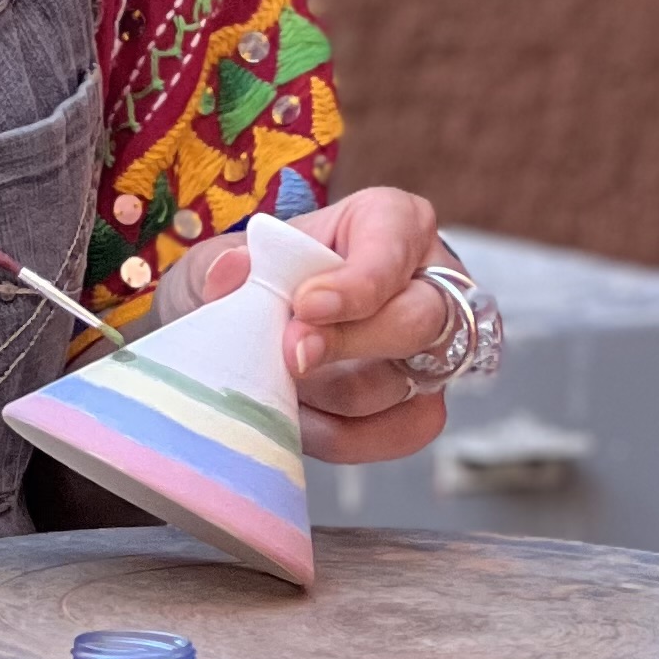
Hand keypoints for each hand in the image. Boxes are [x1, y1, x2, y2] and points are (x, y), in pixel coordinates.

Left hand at [165, 187, 452, 466]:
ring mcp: (433, 348)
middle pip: (418, 319)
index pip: (393, 247)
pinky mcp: (423, 405)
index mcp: (391, 221)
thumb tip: (231, 270)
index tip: (305, 305)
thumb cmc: (249, 283)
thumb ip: (224, 262)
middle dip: (349, 344)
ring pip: (403, 383)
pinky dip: (344, 437)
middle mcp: (428, 282)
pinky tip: (301, 420)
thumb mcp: (225, 260)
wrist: (239, 337)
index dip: (356, 283)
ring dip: (329, 395)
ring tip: (279, 382)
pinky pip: (402, 431)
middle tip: (291, 357)